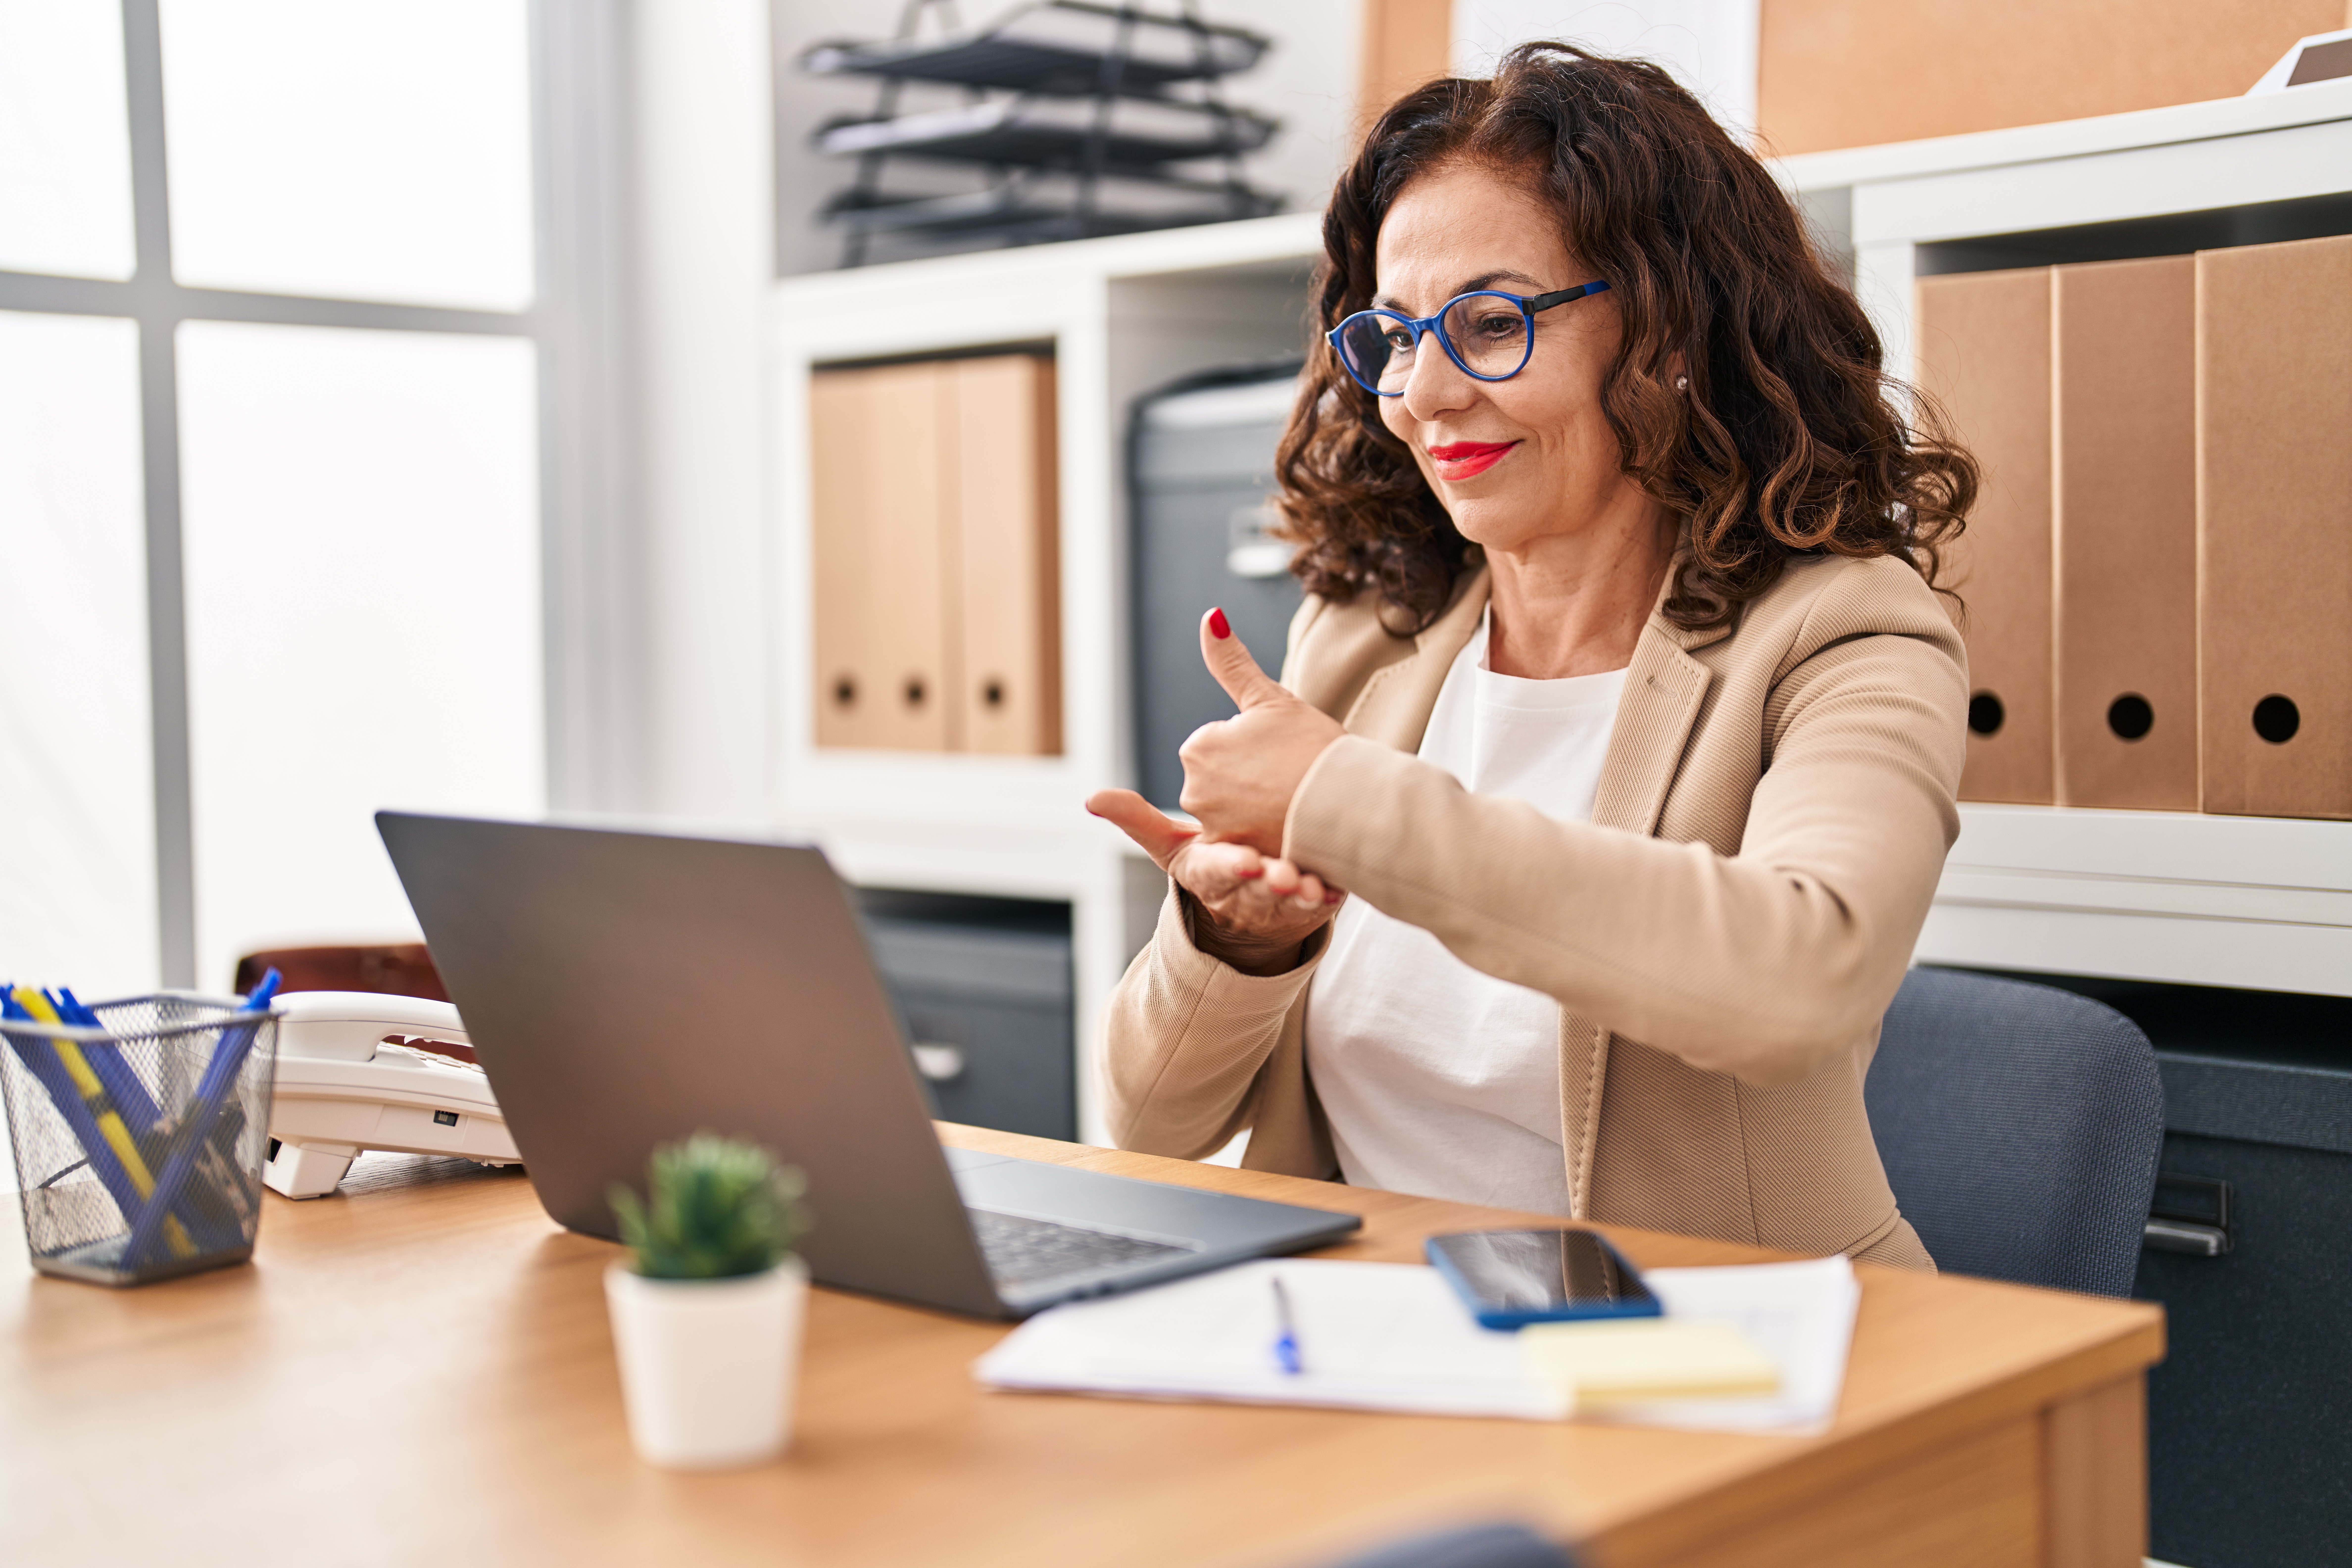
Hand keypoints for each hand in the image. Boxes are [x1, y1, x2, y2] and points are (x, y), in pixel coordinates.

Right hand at [1085, 789, 1341, 975]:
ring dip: (1300, 894)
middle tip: (1286, 874)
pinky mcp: (1308, 907)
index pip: (1214, 869)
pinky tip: (1336, 887)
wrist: (1254, 903)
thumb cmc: (1214, 861)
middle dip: (1268, 882)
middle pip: (1253, 887)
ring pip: (1287, 900)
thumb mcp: (1173, 846)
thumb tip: (1091, 798)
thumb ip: (1138, 821)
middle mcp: (1241, 890)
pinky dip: (1327, 897)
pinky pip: (1319, 905)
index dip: (1230, 866)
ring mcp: (1276, 902)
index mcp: (1207, 872)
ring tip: (1311, 882)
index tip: (1246, 859)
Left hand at [1176, 608, 1346, 858]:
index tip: (1280, 750)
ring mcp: (1214, 828)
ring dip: (1260, 806)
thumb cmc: (1315, 746)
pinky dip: (1266, 835)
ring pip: (1237, 811)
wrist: (1350, 803)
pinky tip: (1290, 827)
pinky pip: (1247, 843)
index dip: (1255, 745)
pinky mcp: (1237, 858)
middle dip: (1253, 776)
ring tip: (1292, 800)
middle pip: (1224, 779)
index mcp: (1198, 748)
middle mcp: (1194, 790)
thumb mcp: (1271, 697)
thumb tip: (1210, 617)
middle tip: (1289, 774)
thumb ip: (1232, 662)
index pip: (1221, 742)